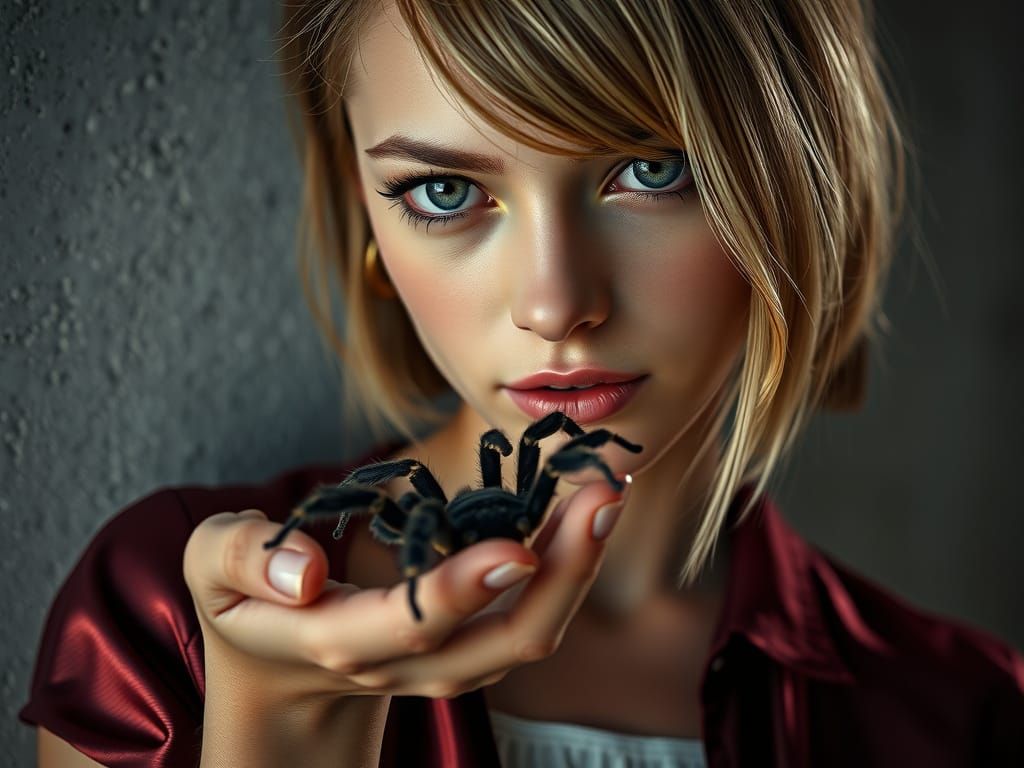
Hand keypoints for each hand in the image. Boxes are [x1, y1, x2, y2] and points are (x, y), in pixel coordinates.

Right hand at [182, 477, 627, 703]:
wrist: (279, 673)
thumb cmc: (244, 605)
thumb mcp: (211, 567)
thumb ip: (242, 556)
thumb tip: (303, 570)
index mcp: (335, 639)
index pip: (409, 624)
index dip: (462, 590)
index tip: (518, 545)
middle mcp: (402, 663)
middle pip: (499, 641)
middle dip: (562, 573)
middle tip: (603, 493)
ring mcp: (442, 663)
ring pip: (526, 636)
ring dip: (576, 567)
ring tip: (609, 492)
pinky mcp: (467, 648)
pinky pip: (526, 617)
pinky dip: (564, 569)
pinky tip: (584, 513)